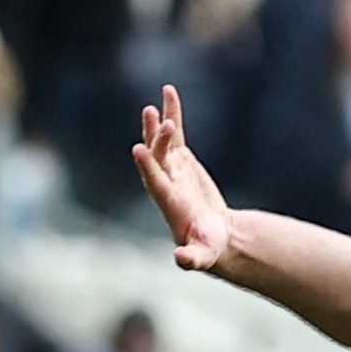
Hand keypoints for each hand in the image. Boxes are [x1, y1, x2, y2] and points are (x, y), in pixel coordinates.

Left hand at [133, 86, 235, 275]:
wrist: (212, 234)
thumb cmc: (208, 248)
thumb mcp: (203, 256)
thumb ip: (191, 260)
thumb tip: (181, 259)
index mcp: (170, 204)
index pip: (155, 183)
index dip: (147, 167)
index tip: (138, 149)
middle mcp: (165, 183)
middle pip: (158, 158)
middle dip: (157, 140)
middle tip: (158, 120)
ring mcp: (170, 168)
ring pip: (161, 142)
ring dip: (157, 124)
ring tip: (155, 105)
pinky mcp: (179, 159)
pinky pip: (174, 132)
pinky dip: (172, 113)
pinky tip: (169, 91)